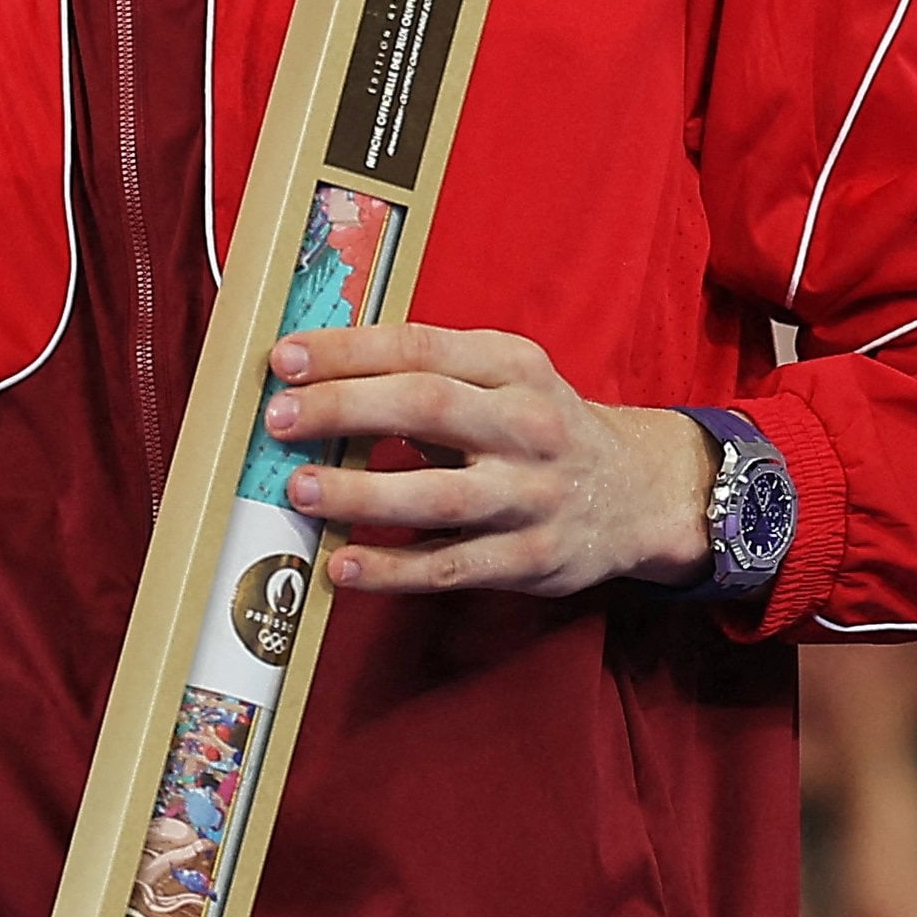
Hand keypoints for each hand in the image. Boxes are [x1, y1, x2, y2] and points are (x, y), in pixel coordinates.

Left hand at [263, 325, 713, 595]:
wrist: (638, 493)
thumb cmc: (541, 426)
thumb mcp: (505, 378)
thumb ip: (431, 374)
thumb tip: (320, 378)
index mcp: (513, 365)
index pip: (420, 346)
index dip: (348, 351)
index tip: (285, 358)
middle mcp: (527, 424)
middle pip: (426, 408)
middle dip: (343, 409)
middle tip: (278, 418)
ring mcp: (531, 495)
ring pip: (436, 495)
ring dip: (360, 493)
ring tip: (299, 490)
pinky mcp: (531, 559)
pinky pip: (451, 567)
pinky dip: (392, 569)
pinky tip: (343, 566)